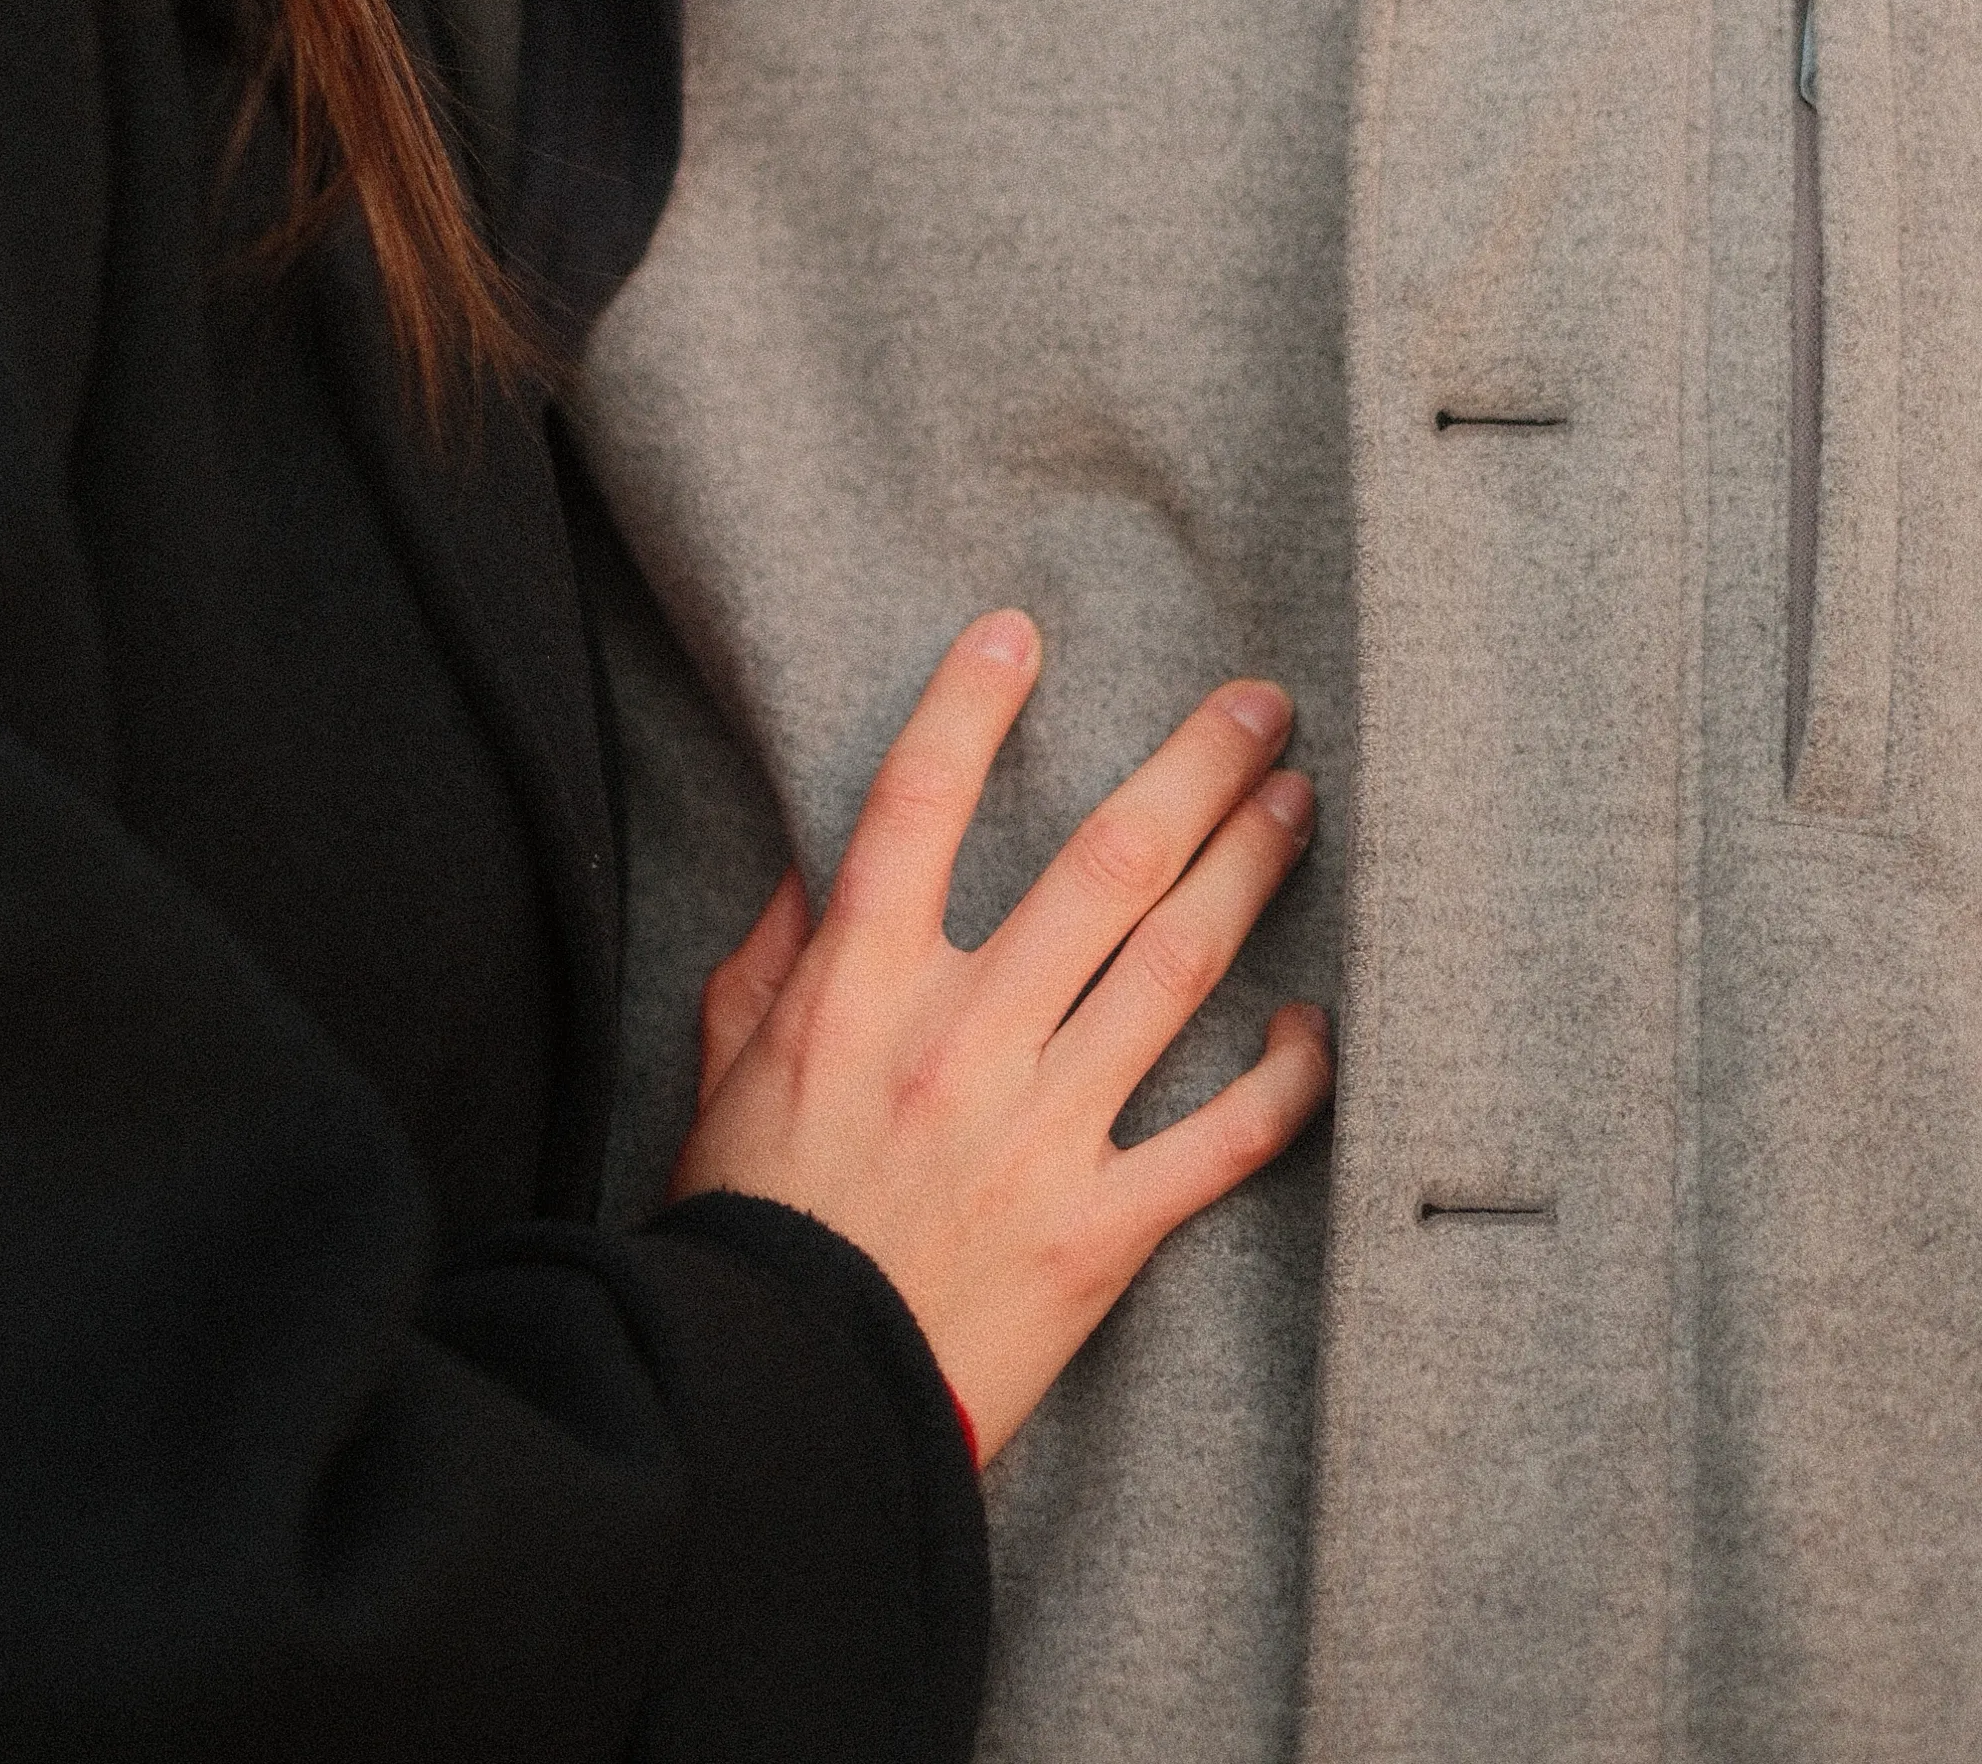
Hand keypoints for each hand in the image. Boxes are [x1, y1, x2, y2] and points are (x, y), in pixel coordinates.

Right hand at [668, 613, 1331, 1460]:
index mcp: (856, 987)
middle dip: (1196, 769)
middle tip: (1261, 706)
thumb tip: (821, 864)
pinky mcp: (1101, 1228)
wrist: (782, 1402)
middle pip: (1104, 865)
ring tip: (1300, 802)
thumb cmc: (743, 1225)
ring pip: (1178, 969)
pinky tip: (1316, 1025)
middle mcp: (959, 1037)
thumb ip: (776, 956)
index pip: (914, 805)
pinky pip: (1223, 1140)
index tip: (1021, 633)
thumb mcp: (719, 1064)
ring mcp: (1040, 1131)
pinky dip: (1285, 1081)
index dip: (968, 706)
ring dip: (1251, 871)